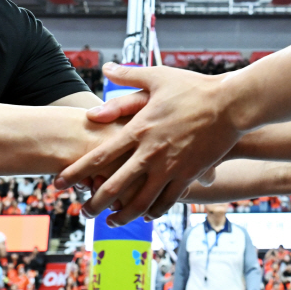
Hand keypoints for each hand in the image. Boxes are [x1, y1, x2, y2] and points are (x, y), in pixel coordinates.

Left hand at [57, 65, 243, 224]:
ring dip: (122, 215)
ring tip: (111, 221)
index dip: (76, 172)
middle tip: (82, 211)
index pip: (100, 157)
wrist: (231, 104)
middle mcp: (151, 153)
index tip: (59, 183)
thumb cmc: (194, 88)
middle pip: (114, 186)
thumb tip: (105, 68)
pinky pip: (167, 201)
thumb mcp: (158, 77)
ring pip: (140, 202)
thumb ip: (129, 77)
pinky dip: (153, 212)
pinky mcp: (188, 176)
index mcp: (139, 129)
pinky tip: (145, 216)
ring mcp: (170, 168)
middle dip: (94, 203)